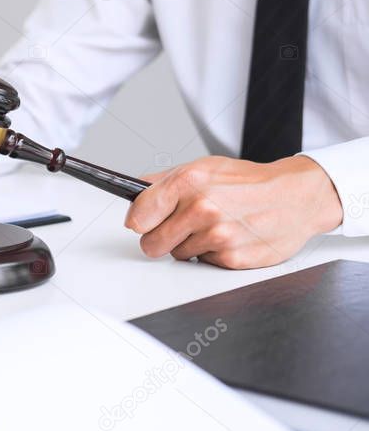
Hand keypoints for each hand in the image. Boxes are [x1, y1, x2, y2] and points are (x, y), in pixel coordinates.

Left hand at [124, 155, 342, 268]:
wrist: (297, 197)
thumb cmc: (250, 182)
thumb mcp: (204, 167)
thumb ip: (163, 181)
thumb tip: (134, 192)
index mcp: (189, 182)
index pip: (138, 216)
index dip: (139, 221)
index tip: (142, 222)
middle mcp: (201, 209)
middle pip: (151, 243)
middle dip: (162, 237)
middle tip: (181, 226)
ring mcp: (217, 236)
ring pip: (177, 254)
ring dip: (190, 244)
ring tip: (214, 226)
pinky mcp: (231, 258)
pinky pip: (202, 263)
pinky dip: (212, 254)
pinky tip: (229, 237)